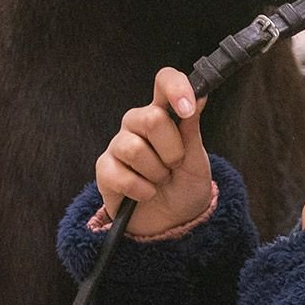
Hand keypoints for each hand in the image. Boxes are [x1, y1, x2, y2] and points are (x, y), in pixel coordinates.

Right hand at [93, 70, 216, 240]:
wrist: (173, 223)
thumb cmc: (185, 186)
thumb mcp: (197, 161)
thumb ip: (192, 130)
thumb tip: (199, 96)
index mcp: (163, 114)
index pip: (164, 81)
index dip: (176, 87)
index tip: (188, 110)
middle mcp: (137, 124)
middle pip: (150, 118)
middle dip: (171, 150)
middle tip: (174, 166)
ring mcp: (118, 146)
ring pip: (135, 148)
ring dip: (156, 173)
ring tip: (160, 181)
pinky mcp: (105, 170)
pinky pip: (120, 175)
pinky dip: (141, 190)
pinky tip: (146, 194)